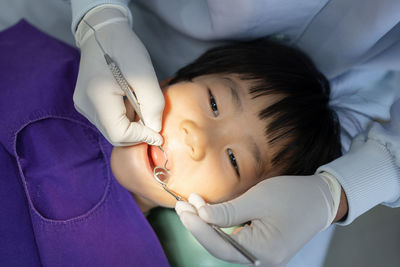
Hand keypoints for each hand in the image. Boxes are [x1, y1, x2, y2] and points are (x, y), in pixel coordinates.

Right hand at [73, 5, 163, 145]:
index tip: (159, 134)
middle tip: (152, 120)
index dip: (141, 137)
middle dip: (137, 133)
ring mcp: (82, 105)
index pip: (119, 134)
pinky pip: (107, 120)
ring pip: (111, 129)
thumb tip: (154, 131)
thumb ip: (153, 105)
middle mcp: (85, 105)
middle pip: (114, 135)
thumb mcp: (146, 75)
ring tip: (141, 106)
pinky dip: (123, 119)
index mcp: (97, 97)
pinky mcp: (85, 103)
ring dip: (131, 126)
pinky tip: (131, 103)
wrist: (103, 32)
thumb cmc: (125, 49)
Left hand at [175, 174, 344, 265]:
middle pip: (219, 247)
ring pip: (225, 245)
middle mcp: (262, 261)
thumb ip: (227, 211)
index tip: (182, 207)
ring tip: (191, 208)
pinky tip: (209, 215)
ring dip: (207, 227)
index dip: (196, 225)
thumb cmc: (293, 196)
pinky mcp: (262, 249)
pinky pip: (235, 241)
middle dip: (198, 226)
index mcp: (262, 252)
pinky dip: (220, 228)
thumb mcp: (258, 199)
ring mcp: (262, 257)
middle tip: (182, 206)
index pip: (218, 243)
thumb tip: (200, 215)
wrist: (321, 200)